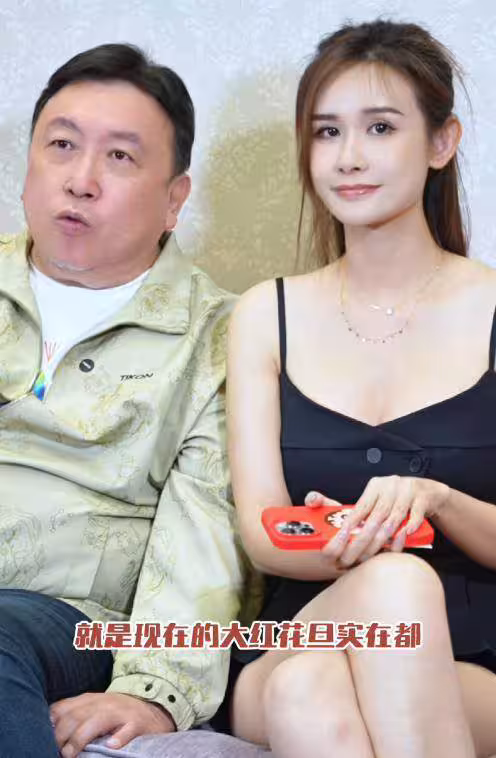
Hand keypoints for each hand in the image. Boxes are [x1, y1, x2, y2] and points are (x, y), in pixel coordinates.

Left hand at [50, 692, 175, 757]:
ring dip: (81, 737)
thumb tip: (48, 725)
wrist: (152, 708)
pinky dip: (120, 737)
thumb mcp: (92, 708)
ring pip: (97, 721)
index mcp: (89, 700)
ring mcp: (120, 712)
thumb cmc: (116, 713)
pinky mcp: (137, 723)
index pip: (64, 708)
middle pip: (77, 716)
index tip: (45, 739)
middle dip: (62, 734)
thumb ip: (73, 713)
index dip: (51, 724)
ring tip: (70, 753)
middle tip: (57, 752)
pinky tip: (112, 745)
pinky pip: (128, 729)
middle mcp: (103, 703)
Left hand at [305, 475, 449, 566]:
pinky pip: (415, 516)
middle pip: (375, 517)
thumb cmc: (400, 499)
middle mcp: (391, 486)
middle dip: (362, 540)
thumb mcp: (382, 500)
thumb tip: (347, 536)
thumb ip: (368, 514)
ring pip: (393, 519)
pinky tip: (400, 542)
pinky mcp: (424, 498)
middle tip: (351, 557)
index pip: (360, 507)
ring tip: (373, 556)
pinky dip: (408, 529)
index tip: (339, 540)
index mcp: (376, 486)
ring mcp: (408, 491)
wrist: (429, 491)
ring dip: (383, 541)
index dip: (349, 524)